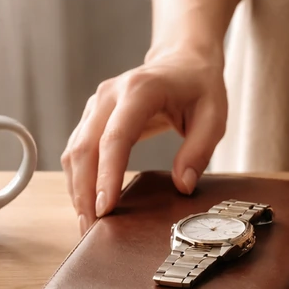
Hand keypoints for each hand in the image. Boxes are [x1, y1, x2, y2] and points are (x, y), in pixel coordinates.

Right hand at [62, 44, 226, 233]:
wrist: (183, 60)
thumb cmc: (200, 87)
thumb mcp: (214, 116)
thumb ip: (199, 151)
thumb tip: (183, 186)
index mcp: (139, 91)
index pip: (115, 138)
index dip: (107, 175)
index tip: (105, 208)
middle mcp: (109, 96)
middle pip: (85, 148)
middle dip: (85, 191)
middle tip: (91, 228)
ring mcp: (96, 104)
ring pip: (74, 151)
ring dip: (77, 189)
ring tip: (87, 224)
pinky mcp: (92, 116)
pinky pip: (77, 150)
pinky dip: (78, 178)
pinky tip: (87, 202)